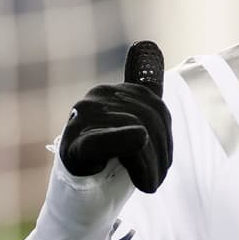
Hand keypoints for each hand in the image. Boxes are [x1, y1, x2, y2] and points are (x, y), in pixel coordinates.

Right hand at [59, 41, 172, 192]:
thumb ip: (144, 92)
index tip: (153, 142)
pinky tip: (138, 139)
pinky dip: (122, 138)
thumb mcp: (134, 124)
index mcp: (115, 92)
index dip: (163, 130)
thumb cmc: (112, 160)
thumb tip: (149, 44)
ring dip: (149, 167)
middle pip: (151, 119)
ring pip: (138, 132)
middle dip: (161, 155)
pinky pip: (103, 139)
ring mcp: (83, 118)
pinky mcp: (75, 144)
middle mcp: (98, 97)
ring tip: (147, 183)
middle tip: (156, 179)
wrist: (80, 195)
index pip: (155, 106)